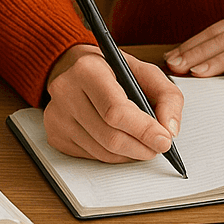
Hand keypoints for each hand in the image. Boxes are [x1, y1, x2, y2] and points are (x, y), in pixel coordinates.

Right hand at [42, 44, 184, 162]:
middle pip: (110, 137)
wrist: (73, 67)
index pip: (116, 111)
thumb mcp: (144, 71)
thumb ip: (167, 96)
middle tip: (158, 146)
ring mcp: (56, 115)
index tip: (164, 140)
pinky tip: (119, 141)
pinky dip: (112, 156)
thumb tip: (170, 130)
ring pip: (102, 152)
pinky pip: (90, 156)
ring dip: (129, 154)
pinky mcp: (54, 133)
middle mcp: (66, 91)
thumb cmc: (111, 70)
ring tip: (142, 144)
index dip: (143, 130)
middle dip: (141, 147)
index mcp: (88, 69)